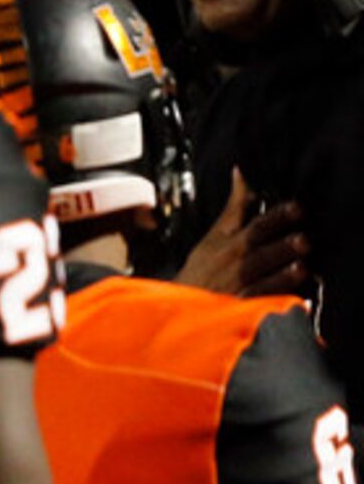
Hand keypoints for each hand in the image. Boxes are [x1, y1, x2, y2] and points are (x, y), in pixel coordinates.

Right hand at [174, 172, 306, 296]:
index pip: (256, 226)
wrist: (181, 308)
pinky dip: (277, 303)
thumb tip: (241, 172)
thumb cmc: (201, 269)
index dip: (277, 217)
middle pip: (261, 253)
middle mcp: (236, 266)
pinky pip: (261, 307)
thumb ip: (233, 207)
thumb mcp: (213, 237)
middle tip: (302, 241)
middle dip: (281, 247)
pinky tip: (296, 300)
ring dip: (282, 275)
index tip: (297, 209)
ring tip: (301, 269)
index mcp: (230, 245)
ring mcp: (239, 290)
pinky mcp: (243, 311)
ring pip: (263, 281)